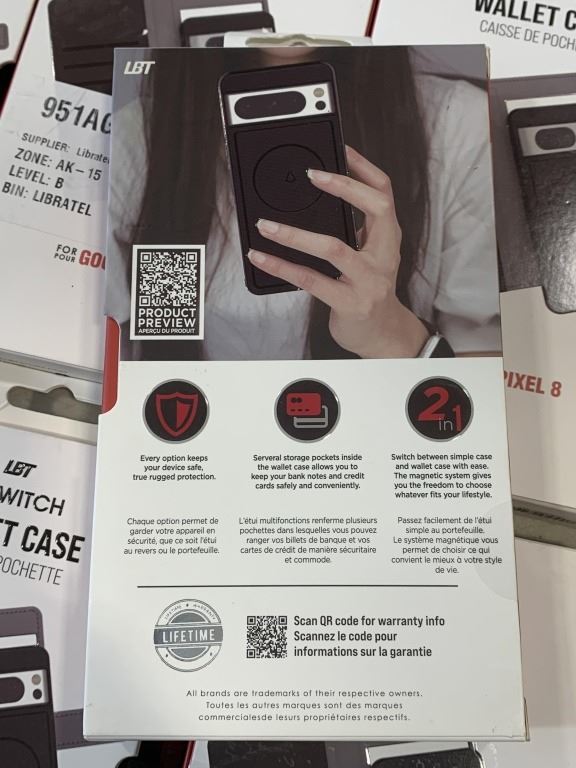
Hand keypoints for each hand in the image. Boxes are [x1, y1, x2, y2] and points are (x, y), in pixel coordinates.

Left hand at [248, 145, 428, 357]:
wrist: (382, 335)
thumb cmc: (370, 292)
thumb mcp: (371, 256)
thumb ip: (356, 231)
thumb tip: (323, 198)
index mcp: (389, 238)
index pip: (384, 193)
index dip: (364, 167)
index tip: (341, 148)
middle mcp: (384, 255)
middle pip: (376, 208)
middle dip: (344, 186)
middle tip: (312, 175)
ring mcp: (368, 280)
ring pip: (333, 247)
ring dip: (295, 234)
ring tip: (266, 225)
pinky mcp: (349, 303)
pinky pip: (311, 280)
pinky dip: (282, 266)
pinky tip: (262, 258)